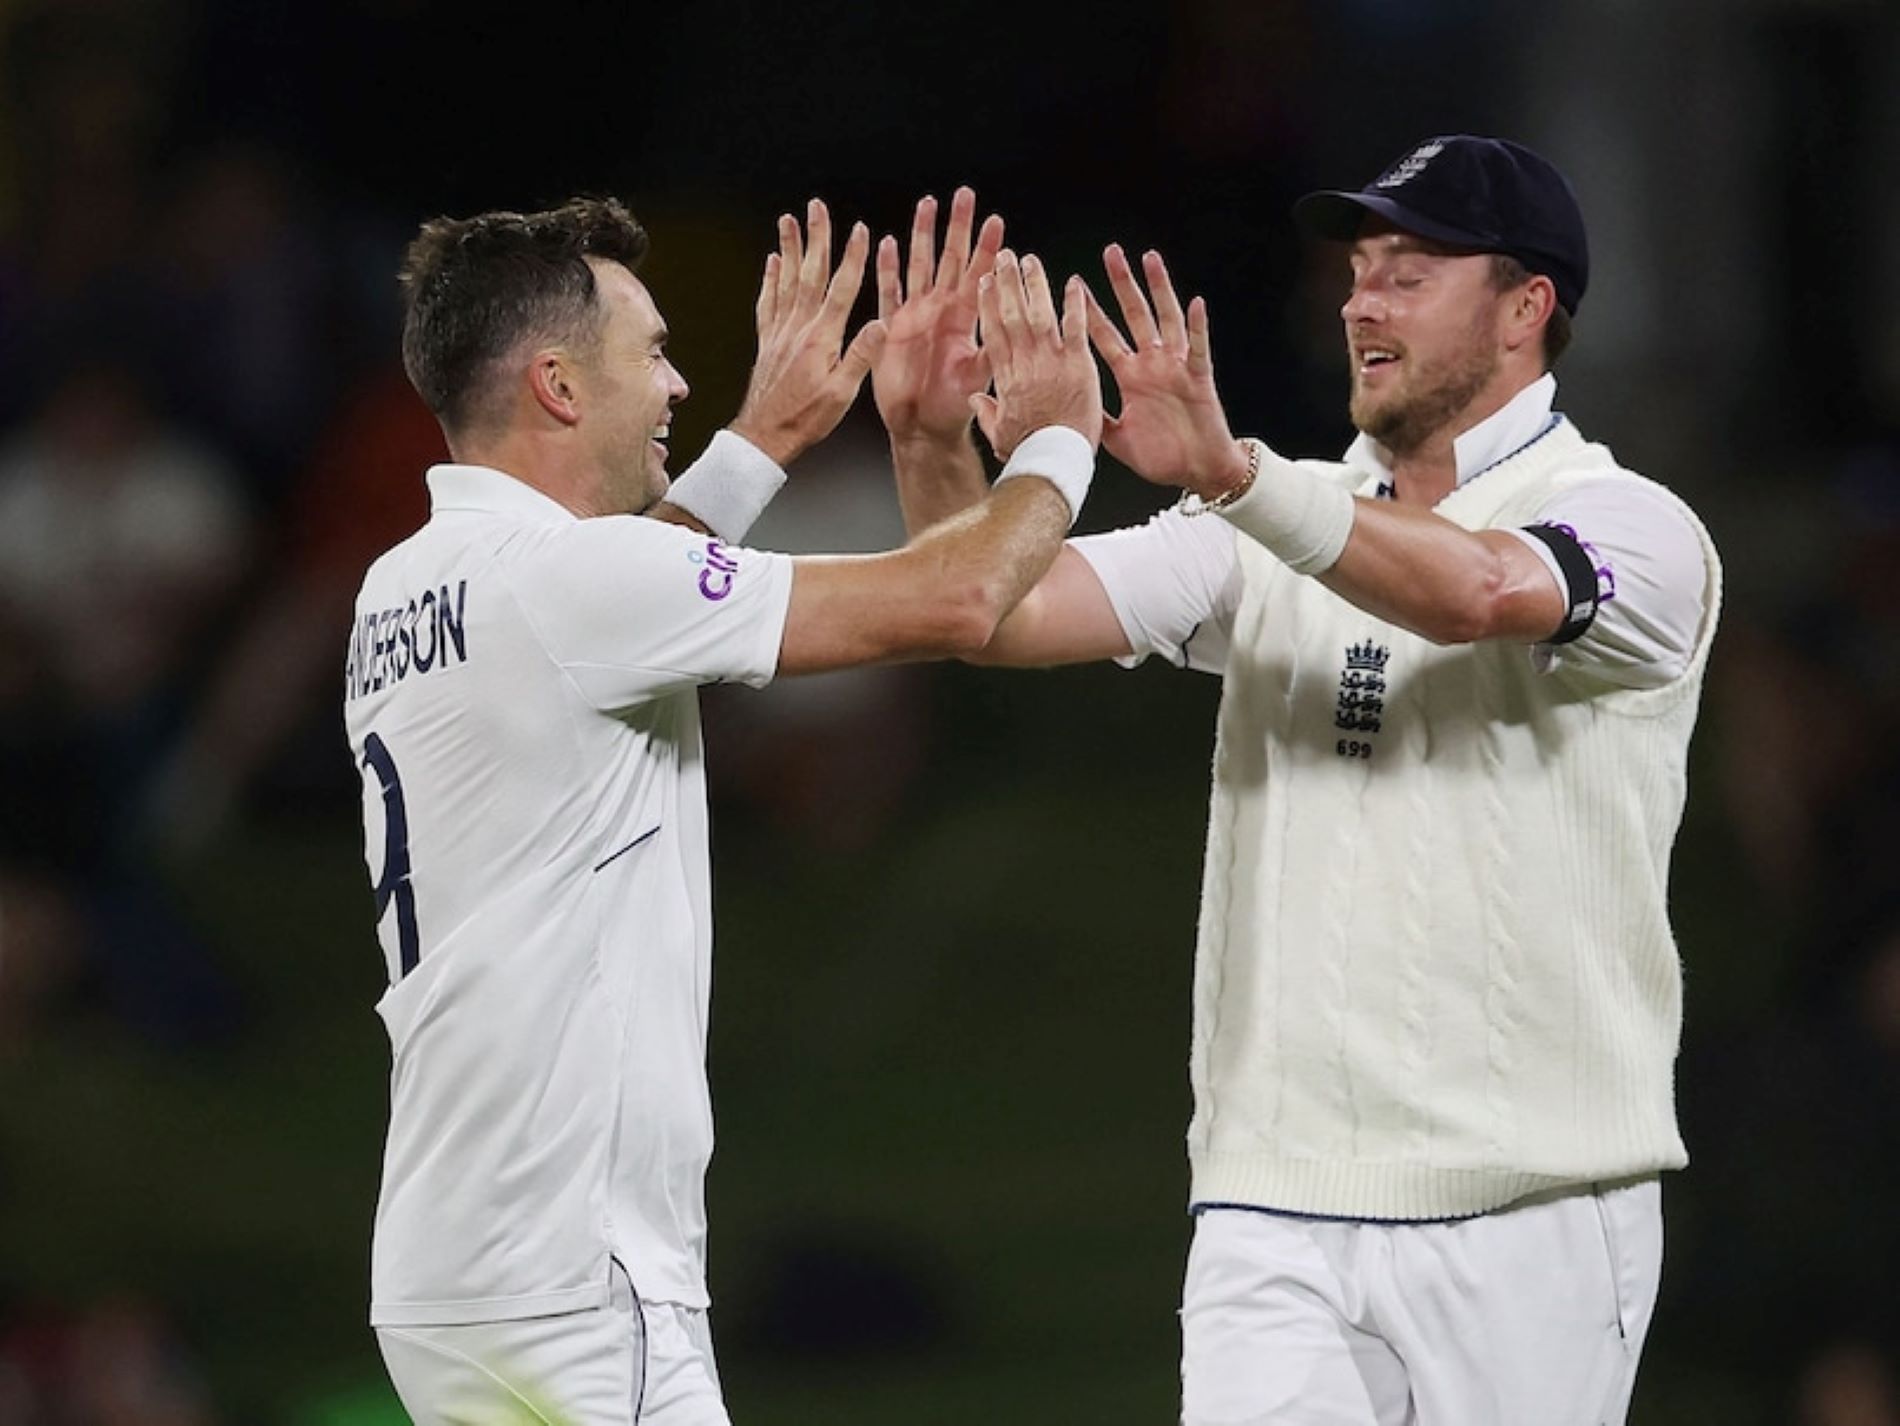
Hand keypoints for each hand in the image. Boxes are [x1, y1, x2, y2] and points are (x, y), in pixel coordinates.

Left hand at [730, 198, 887, 466]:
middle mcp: (799, 328)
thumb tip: (880, 322)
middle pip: (810, 273)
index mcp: (822, 339)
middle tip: (816, 208)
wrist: (764, 434)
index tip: (861, 231)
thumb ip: (861, 356)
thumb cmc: (805, 418)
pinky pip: (768, 301)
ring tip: (789, 221)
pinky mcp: (767, 340)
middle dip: (816, 238)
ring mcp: (780, 332)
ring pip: (785, 280)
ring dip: (789, 248)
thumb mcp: (842, 394)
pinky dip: (770, 278)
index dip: (853, 258)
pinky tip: (772, 262)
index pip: (841, 289)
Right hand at [871, 187, 1003, 444]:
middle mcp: (940, 310)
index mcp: (963, 318)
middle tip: (965, 195)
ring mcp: (914, 315)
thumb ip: (989, 353)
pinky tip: (885, 243)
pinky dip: (886, 269)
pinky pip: (887, 292)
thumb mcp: (977, 378)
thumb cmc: (954, 407)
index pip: (979, 274)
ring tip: (928, 204)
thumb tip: (1009, 330)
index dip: (987, 248)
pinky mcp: (890, 328)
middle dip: (957, 226)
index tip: (996, 220)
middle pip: (949, 258)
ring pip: (918, 265)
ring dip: (922, 235)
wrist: (922, 427)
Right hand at [969, 251, 1102, 457]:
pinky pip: (1076, 327)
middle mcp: (1026, 363)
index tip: (983, 282)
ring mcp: (1052, 362)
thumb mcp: (1000, 435)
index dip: (987, 304)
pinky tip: (1074, 283)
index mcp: (1006, 378)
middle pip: (1012, 314)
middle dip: (1006, 282)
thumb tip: (976, 400)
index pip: (993, 332)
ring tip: (1030, 260)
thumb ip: (987, 413)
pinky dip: (1074, 304)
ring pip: (1039, 313)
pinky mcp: (1079, 365)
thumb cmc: (1031, 453)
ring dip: (1034, 284)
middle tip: (1004, 256)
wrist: (1056, 461)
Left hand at [1087, 244, 1249, 498]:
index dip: (1089, 311)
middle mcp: (1152, 364)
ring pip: (1166, 320)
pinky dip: (1198, 327)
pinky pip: (1198, 349)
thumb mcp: (1116, 438)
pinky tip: (1195, 302)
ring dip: (1159, 289)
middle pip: (1134, 315)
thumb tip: (1066, 408)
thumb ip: (1095, 418)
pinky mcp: (1198, 379)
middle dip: (1122, 284)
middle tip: (1110, 253)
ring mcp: (1176, 368)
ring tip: (1150, 259)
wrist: (1198, 472)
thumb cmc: (1163, 456)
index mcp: (1131, 377)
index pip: (1105, 336)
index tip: (1073, 284)